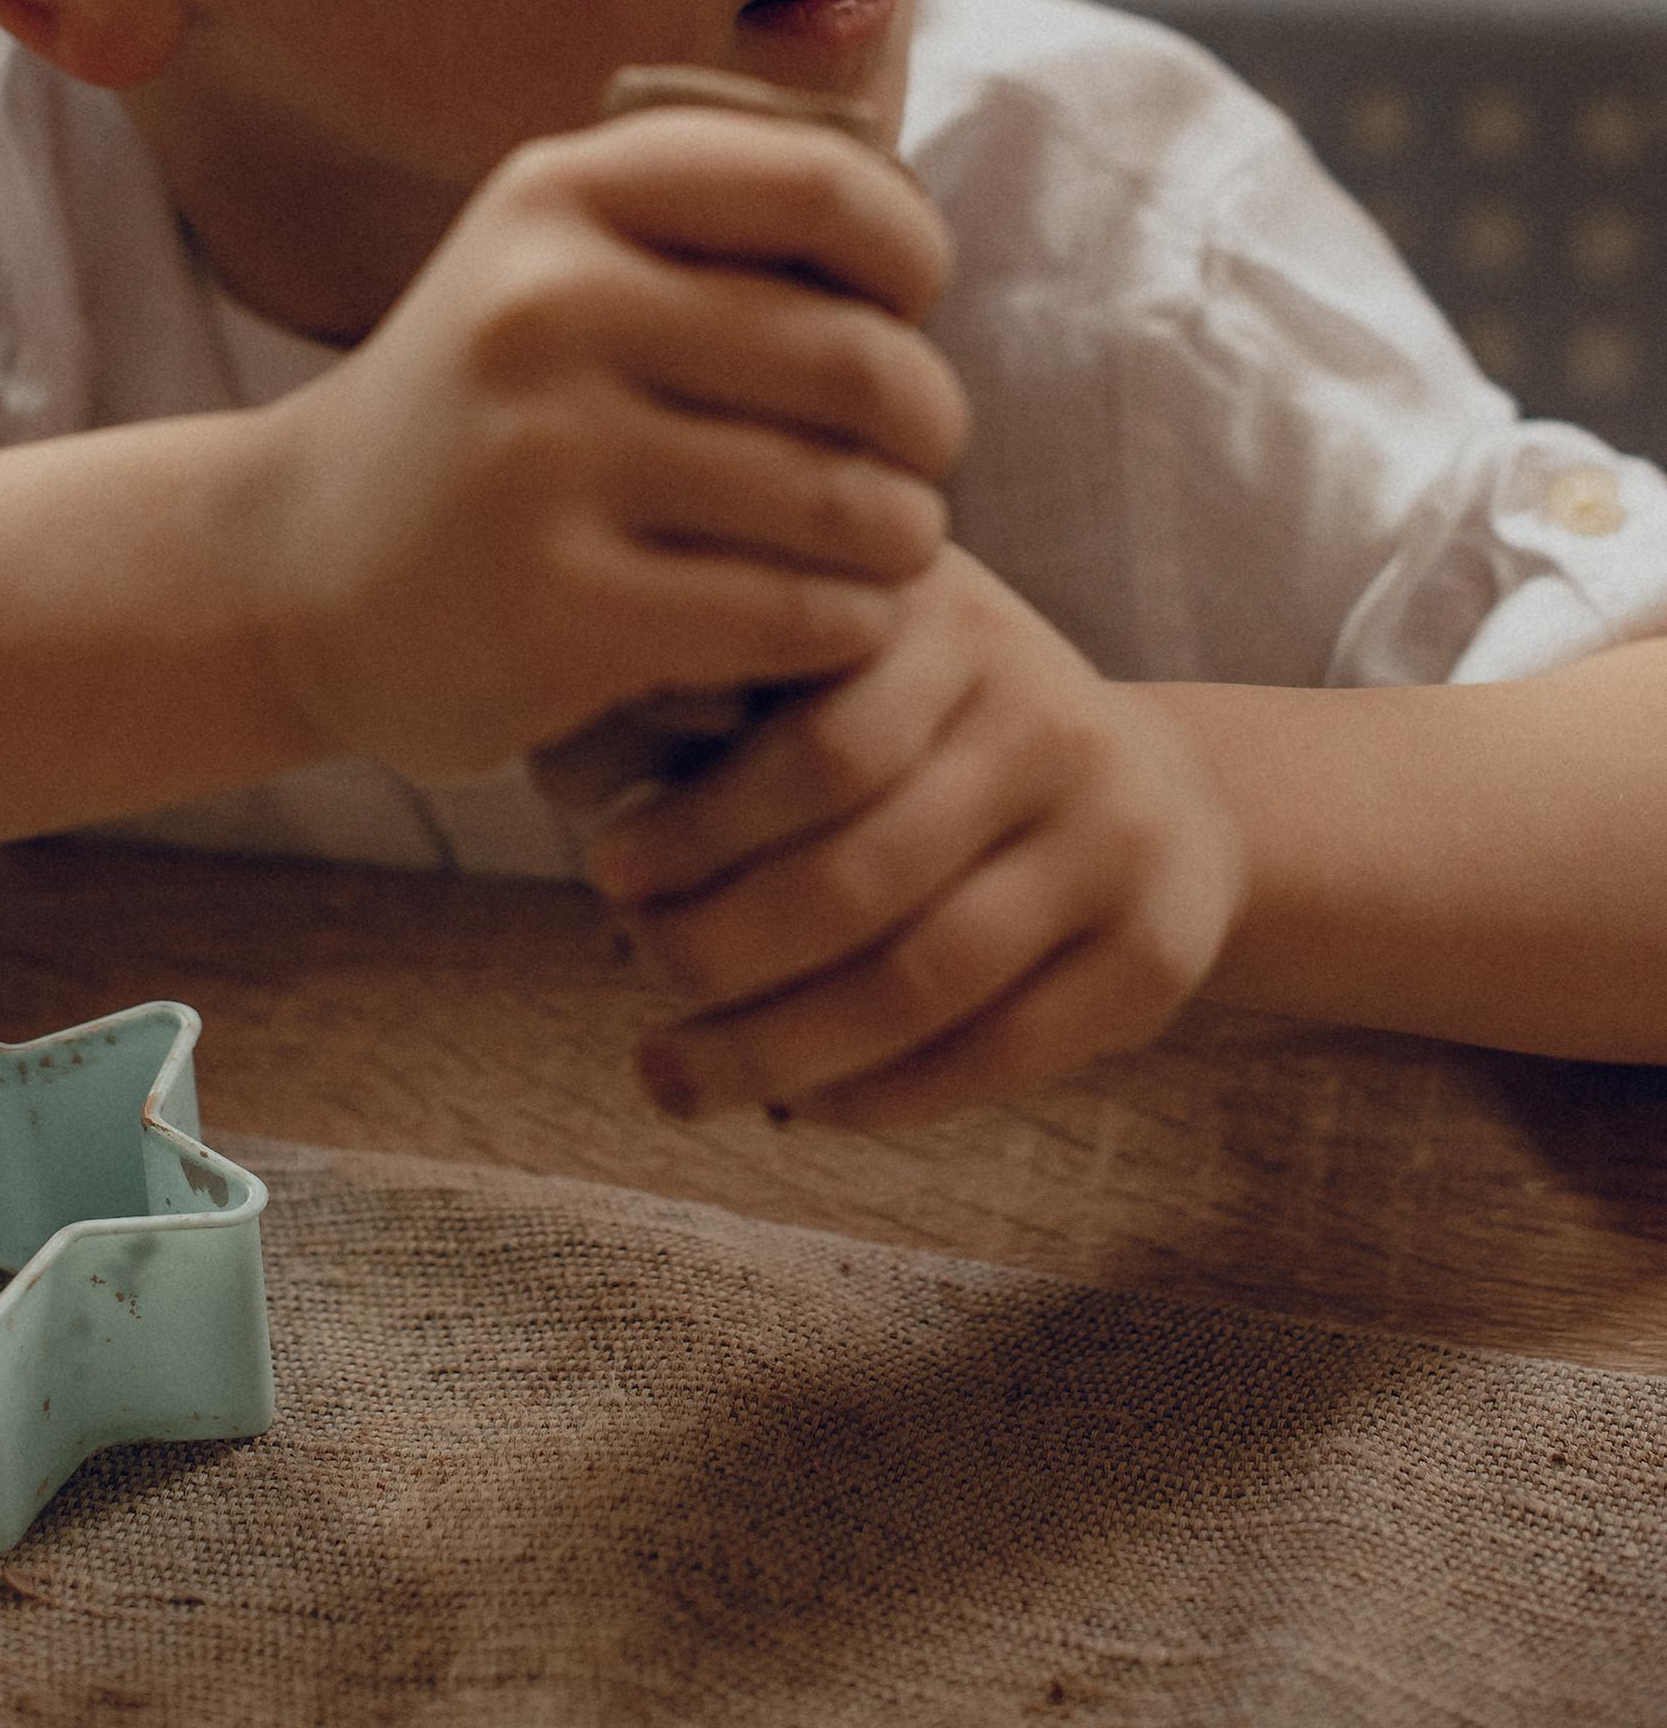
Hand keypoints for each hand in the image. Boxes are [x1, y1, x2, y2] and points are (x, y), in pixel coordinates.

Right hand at [237, 107, 968, 779]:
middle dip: (928, 419)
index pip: (822, 187)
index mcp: (559, 197)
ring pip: (836, 499)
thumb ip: (706, 220)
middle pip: (852, 356)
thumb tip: (913, 233)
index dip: (910, 255)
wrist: (286, 571)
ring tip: (894, 541)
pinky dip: (847, 624)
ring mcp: (544, 462)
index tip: (910, 309)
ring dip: (903, 533)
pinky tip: (836, 621)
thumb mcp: (552, 261)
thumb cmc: (482, 410)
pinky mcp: (558, 609)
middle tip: (924, 458)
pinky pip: (787, 615)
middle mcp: (546, 310)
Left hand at [590, 545, 1244, 1125]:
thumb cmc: (937, 731)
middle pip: (860, 877)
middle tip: (638, 973)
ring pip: (920, 981)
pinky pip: (995, 1054)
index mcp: (950, 627)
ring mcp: (1117, 839)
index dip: (701, 827)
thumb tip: (559, 774)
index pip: (818, 747)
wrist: (1169, 795)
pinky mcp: (1157, 954)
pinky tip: (795, 1100)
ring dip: (774, 1050)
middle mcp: (1047, 719)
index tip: (608, 871)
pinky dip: (876, 1096)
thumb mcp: (856, 663)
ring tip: (670, 1072)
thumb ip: (734, 699)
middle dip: (720, 949)